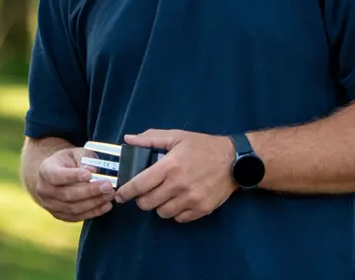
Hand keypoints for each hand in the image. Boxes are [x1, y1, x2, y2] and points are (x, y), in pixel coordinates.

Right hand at [33, 147, 115, 221]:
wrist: (56, 175)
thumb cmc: (67, 162)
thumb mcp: (75, 153)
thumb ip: (84, 158)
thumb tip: (93, 170)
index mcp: (45, 170)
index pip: (56, 176)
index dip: (73, 176)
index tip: (90, 175)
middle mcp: (44, 190)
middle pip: (67, 194)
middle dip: (90, 191)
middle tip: (108, 186)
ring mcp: (50, 205)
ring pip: (73, 208)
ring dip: (94, 203)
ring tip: (109, 195)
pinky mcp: (59, 215)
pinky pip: (77, 217)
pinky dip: (93, 212)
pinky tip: (106, 205)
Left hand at [114, 129, 237, 223]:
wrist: (234, 161)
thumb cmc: (203, 146)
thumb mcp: (177, 136)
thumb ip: (151, 138)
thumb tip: (128, 139)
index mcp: (169, 166)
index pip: (140, 184)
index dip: (126, 192)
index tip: (120, 195)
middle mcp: (178, 185)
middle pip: (148, 203)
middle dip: (142, 199)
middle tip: (145, 193)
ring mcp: (191, 199)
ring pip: (162, 213)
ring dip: (158, 206)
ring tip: (163, 195)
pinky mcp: (202, 210)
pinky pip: (179, 219)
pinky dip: (174, 212)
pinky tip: (177, 201)